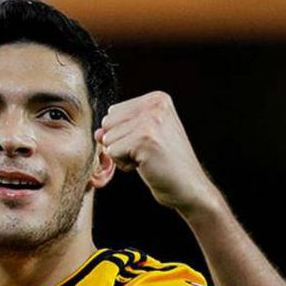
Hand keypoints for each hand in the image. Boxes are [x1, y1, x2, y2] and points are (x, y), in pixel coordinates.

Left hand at [96, 91, 219, 216]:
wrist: (189, 187)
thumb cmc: (165, 163)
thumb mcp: (142, 137)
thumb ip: (119, 128)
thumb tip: (97, 133)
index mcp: (157, 98)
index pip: (113, 112)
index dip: (123, 134)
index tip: (148, 143)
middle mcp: (155, 105)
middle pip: (107, 123)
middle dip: (120, 143)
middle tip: (147, 153)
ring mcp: (151, 121)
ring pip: (107, 139)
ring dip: (122, 155)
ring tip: (147, 159)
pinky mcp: (144, 140)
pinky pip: (112, 152)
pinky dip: (124, 165)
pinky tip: (146, 165)